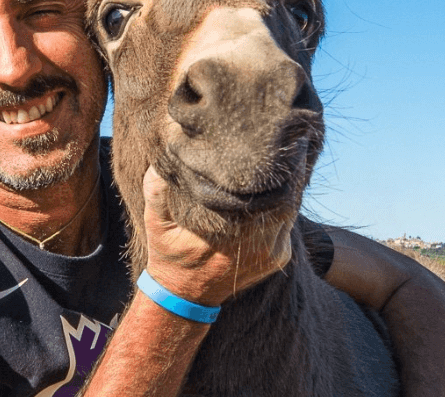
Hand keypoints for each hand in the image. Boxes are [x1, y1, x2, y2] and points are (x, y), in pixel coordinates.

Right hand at [142, 165, 292, 306]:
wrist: (185, 294)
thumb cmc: (169, 252)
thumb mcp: (155, 221)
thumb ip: (157, 190)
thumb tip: (163, 158)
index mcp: (226, 234)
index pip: (261, 193)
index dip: (264, 170)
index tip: (259, 148)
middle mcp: (255, 246)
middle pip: (284, 199)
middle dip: (280, 176)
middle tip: (273, 153)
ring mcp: (272, 254)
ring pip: (289, 211)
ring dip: (284, 191)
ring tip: (274, 168)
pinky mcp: (279, 258)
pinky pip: (288, 225)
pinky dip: (282, 209)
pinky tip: (269, 197)